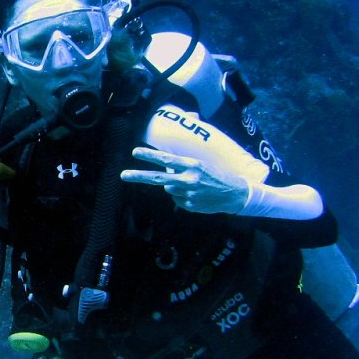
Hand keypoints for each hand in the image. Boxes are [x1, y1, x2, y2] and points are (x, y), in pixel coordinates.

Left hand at [120, 147, 249, 213]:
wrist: (235, 194)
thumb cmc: (218, 176)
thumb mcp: (202, 164)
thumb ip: (183, 165)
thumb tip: (167, 168)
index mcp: (192, 165)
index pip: (166, 159)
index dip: (150, 156)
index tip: (135, 152)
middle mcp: (188, 179)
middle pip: (157, 178)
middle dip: (138, 176)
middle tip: (123, 175)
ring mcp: (187, 194)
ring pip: (169, 189)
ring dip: (175, 186)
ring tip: (193, 186)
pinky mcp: (189, 206)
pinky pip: (177, 200)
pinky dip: (183, 197)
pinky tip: (197, 195)